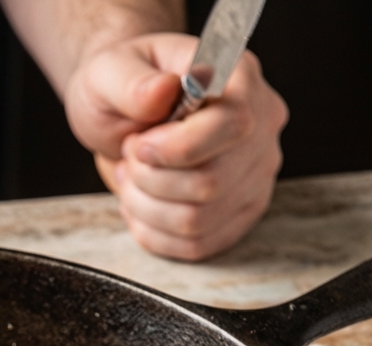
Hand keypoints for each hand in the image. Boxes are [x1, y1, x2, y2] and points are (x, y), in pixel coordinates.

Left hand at [65, 33, 288, 260]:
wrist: (123, 115)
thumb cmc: (121, 89)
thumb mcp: (109, 73)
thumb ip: (132, 83)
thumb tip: (162, 90)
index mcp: (238, 77)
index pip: (231, 125)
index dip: (175, 148)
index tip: (137, 145)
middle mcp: (261, 124)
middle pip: (211, 183)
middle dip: (150, 181)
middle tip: (129, 159)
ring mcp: (257, 171)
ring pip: (199, 220)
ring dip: (146, 208)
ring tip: (130, 180)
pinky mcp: (240, 210)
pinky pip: (199, 245)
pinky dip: (156, 235)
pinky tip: (139, 207)